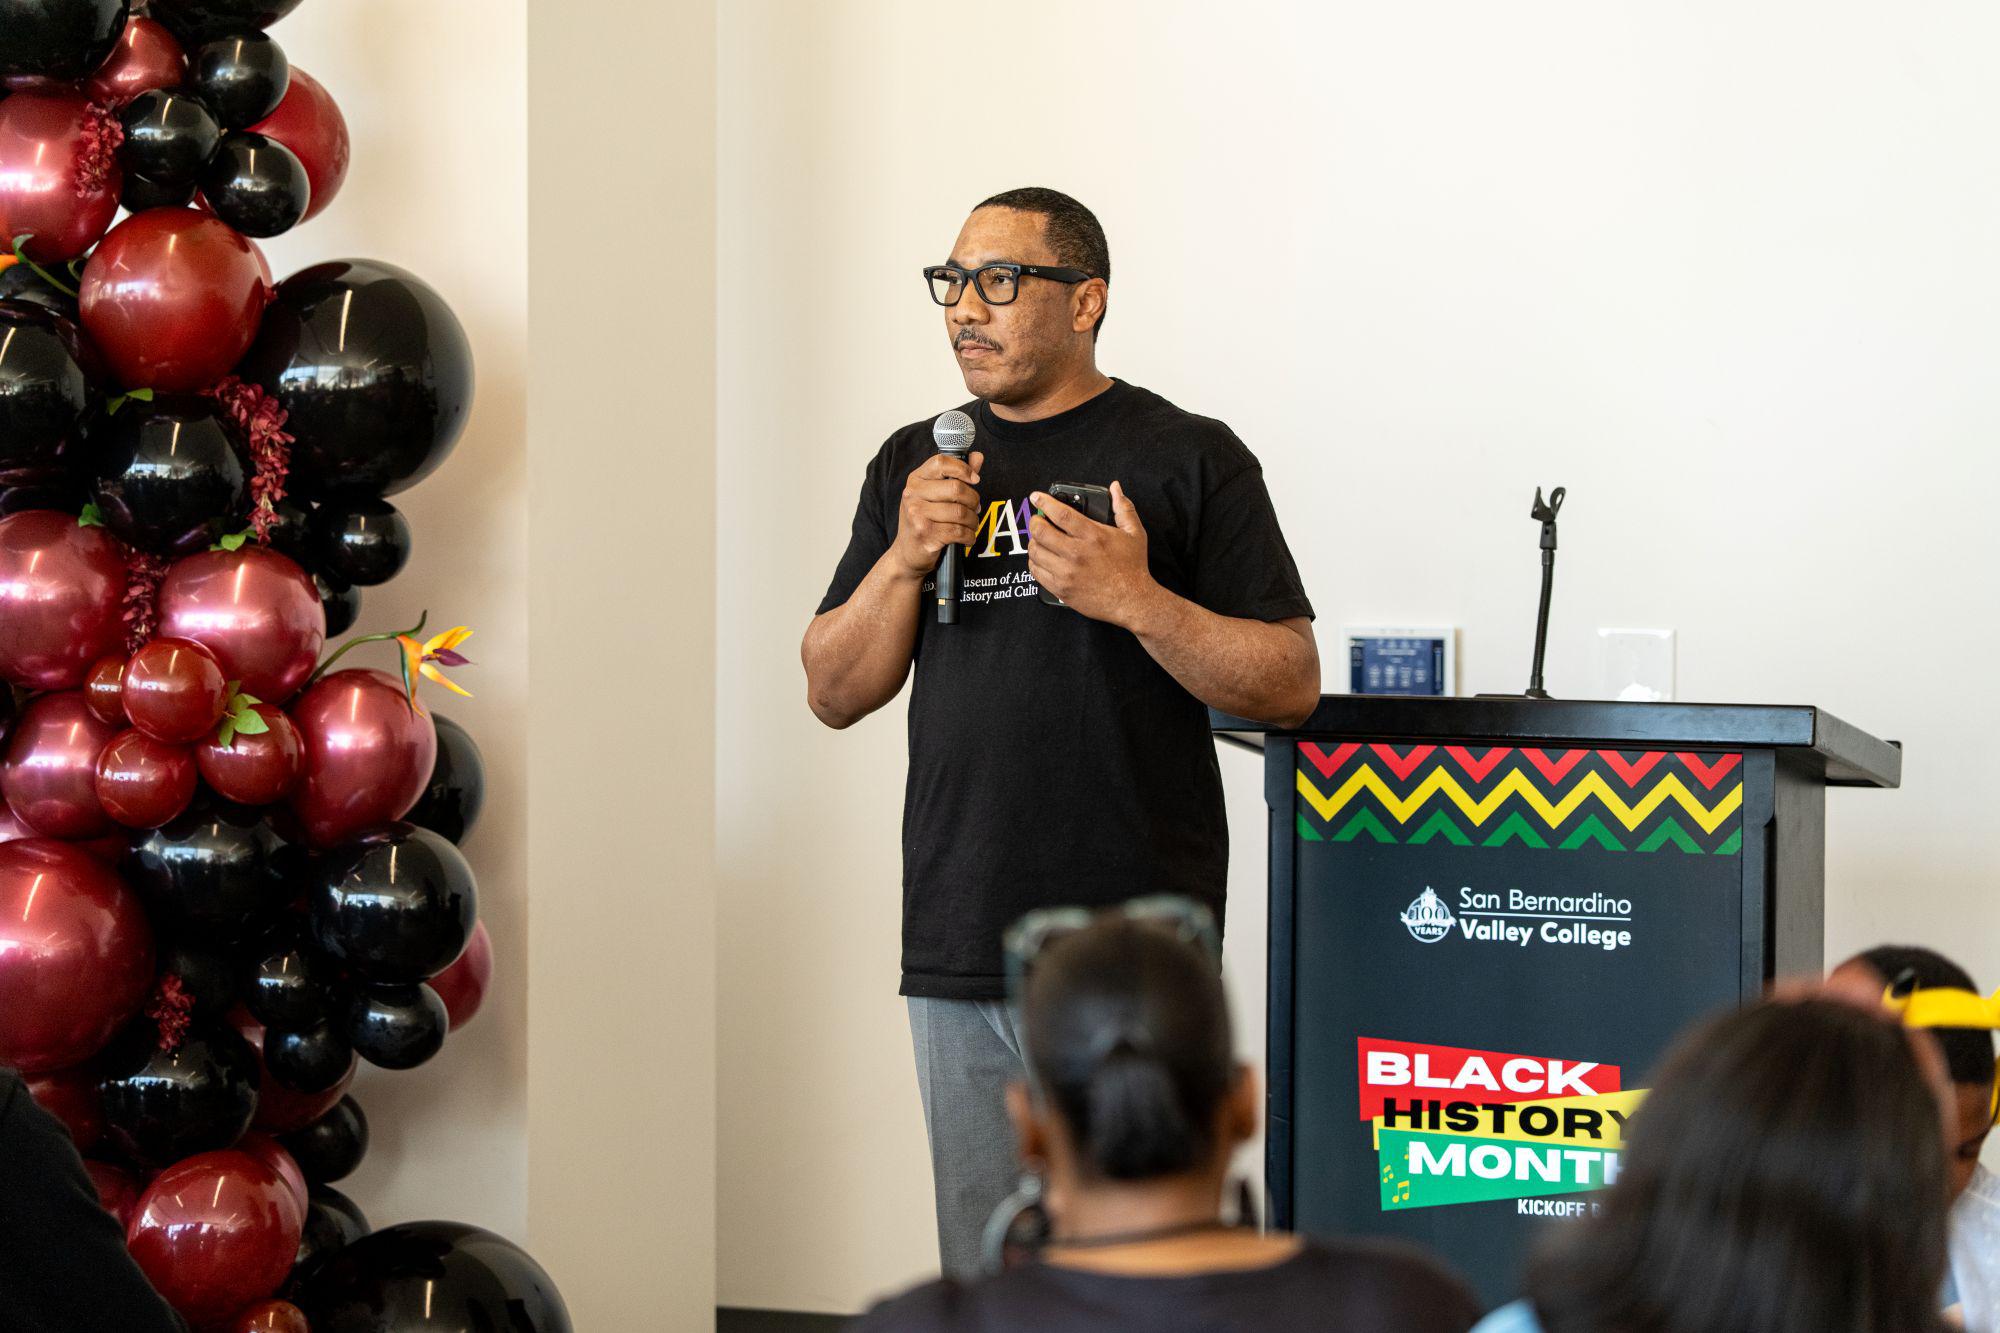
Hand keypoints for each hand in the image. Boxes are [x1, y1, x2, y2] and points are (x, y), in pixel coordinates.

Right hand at [891, 450, 984, 578]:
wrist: (906, 554)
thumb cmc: (924, 522)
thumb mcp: (936, 496)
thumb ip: (957, 475)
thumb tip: (977, 457)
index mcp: (915, 480)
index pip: (941, 462)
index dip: (963, 468)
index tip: (975, 479)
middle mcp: (912, 494)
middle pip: (956, 488)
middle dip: (973, 500)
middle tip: (976, 509)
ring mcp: (917, 514)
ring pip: (960, 512)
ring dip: (973, 521)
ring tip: (971, 525)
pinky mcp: (925, 534)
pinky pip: (958, 531)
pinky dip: (969, 536)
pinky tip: (967, 537)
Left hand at [1027, 481, 1160, 628]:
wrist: (1133, 601)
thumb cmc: (1133, 568)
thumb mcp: (1134, 533)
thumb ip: (1123, 508)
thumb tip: (1115, 488)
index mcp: (1093, 536)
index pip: (1060, 514)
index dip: (1044, 502)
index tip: (1036, 496)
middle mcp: (1077, 553)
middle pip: (1041, 532)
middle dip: (1035, 522)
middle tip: (1037, 520)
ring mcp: (1067, 572)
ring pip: (1035, 552)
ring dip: (1033, 543)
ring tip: (1039, 540)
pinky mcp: (1061, 589)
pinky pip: (1037, 572)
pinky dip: (1035, 562)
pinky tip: (1041, 559)